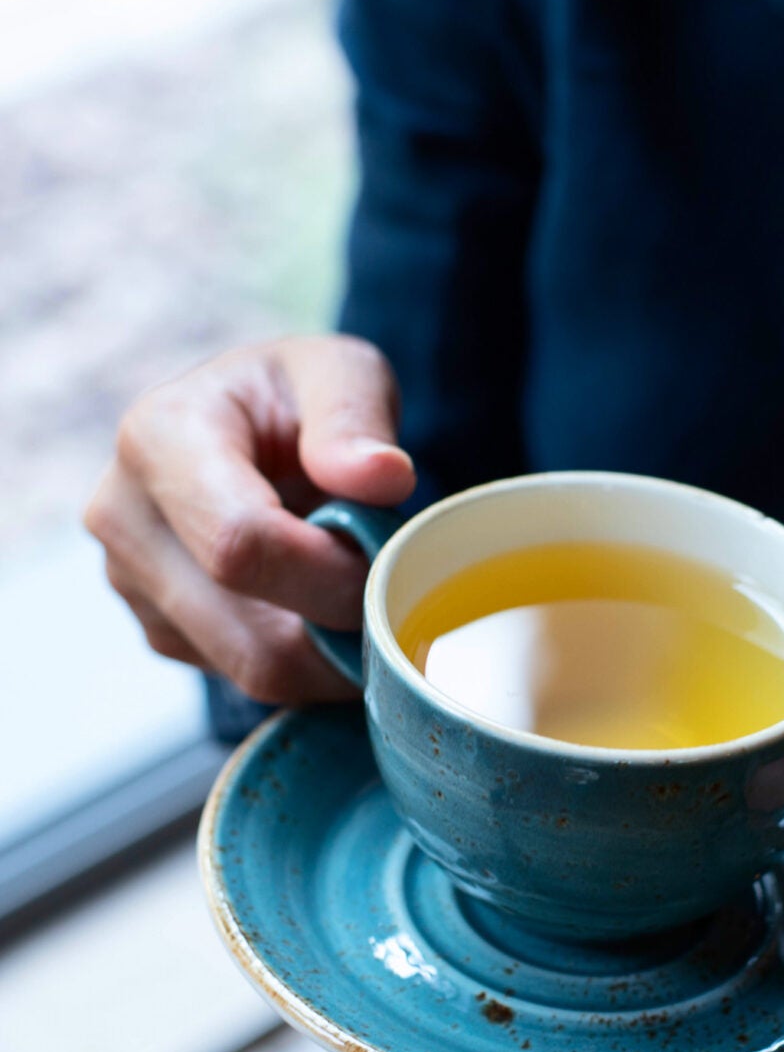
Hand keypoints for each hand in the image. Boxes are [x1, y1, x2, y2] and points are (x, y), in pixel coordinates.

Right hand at [84, 336, 416, 702]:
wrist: (250, 428)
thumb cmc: (297, 397)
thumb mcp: (339, 372)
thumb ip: (356, 416)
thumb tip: (382, 477)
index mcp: (159, 438)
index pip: (241, 546)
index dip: (331, 575)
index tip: (387, 558)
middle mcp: (123, 516)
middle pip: (249, 633)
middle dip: (342, 630)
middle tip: (392, 592)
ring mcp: (131, 582)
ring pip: (251, 670)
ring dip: (330, 654)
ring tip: (361, 593)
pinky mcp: (158, 629)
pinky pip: (246, 680)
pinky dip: (305, 664)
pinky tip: (320, 609)